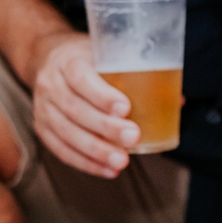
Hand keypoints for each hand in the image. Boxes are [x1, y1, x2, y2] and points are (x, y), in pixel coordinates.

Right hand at [30, 33, 141, 177]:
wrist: (47, 59)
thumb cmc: (88, 58)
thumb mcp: (106, 52)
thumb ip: (138, 71)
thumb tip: (178, 100)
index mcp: (68, 62)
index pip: (82, 79)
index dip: (102, 95)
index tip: (126, 108)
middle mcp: (51, 85)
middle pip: (76, 110)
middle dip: (106, 128)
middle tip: (134, 137)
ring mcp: (43, 109)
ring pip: (67, 133)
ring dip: (96, 151)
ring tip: (122, 161)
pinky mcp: (42, 129)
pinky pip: (62, 150)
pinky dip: (86, 163)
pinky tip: (108, 170)